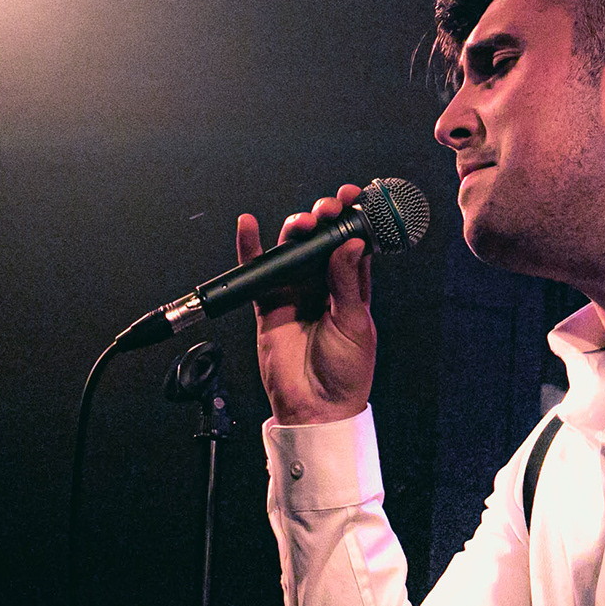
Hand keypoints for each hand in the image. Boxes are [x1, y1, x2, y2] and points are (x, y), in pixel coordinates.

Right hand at [241, 183, 375, 426]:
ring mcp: (296, 292)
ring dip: (296, 228)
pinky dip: (251, 248)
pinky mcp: (269, 304)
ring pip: (292, 249)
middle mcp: (324, 284)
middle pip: (321, 239)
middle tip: (328, 210)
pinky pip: (259, 272)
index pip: (353, 242)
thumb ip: (347, 282)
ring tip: (302, 222)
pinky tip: (249, 225)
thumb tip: (349, 243)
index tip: (355, 197)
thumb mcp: (354, 324)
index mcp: (353, 287)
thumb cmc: (346, 372)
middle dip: (324, 217)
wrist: (316, 408)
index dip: (354, 217)